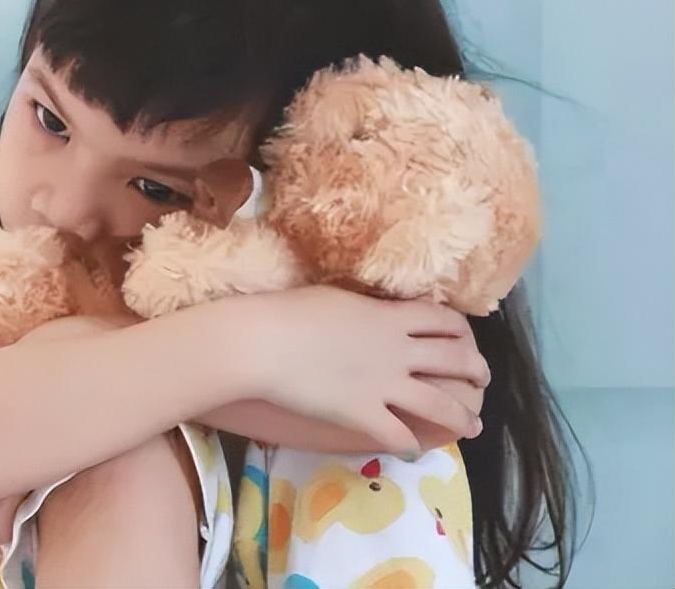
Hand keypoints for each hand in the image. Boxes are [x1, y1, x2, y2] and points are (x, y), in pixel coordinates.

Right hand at [238, 284, 490, 454]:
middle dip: (476, 371)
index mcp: (391, 318)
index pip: (445, 321)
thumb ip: (368, 309)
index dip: (462, 331)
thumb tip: (376, 312)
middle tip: (481, 381)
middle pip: (456, 359)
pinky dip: (410, 444)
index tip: (466, 339)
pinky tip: (413, 448)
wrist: (264, 344)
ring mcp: (384, 386)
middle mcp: (398, 351)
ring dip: (463, 417)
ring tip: (473, 425)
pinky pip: (399, 435)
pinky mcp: (364, 415)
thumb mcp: (339, 297)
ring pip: (441, 404)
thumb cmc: (291, 311)